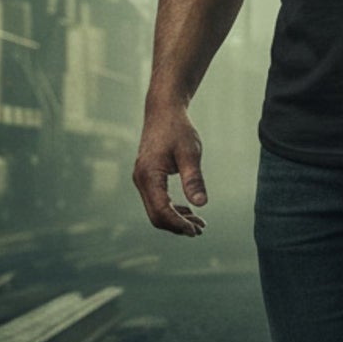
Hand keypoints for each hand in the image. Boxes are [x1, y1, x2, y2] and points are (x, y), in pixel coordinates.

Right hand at [133, 105, 207, 236]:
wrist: (163, 111)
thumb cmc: (178, 129)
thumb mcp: (190, 152)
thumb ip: (194, 178)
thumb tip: (201, 204)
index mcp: (149, 175)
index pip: (161, 210)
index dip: (178, 224)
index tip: (196, 230)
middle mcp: (141, 180)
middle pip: (156, 215)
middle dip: (177, 226)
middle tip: (201, 230)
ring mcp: (142, 180)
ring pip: (156, 210)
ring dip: (176, 219)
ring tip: (199, 223)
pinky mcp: (147, 178)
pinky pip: (156, 201)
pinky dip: (171, 209)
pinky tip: (189, 211)